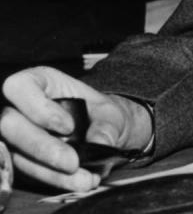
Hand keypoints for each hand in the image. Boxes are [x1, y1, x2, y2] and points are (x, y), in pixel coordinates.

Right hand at [0, 66, 152, 190]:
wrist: (103, 131)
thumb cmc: (99, 113)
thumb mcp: (110, 111)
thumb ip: (106, 125)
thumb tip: (99, 142)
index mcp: (39, 81)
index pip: (19, 87)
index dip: (39, 108)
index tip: (68, 126)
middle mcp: (19, 107)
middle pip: (11, 125)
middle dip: (42, 147)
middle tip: (73, 162)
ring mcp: (16, 135)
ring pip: (19, 153)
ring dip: (50, 171)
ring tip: (82, 179)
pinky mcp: (21, 158)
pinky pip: (30, 171)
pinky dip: (55, 179)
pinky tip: (77, 182)